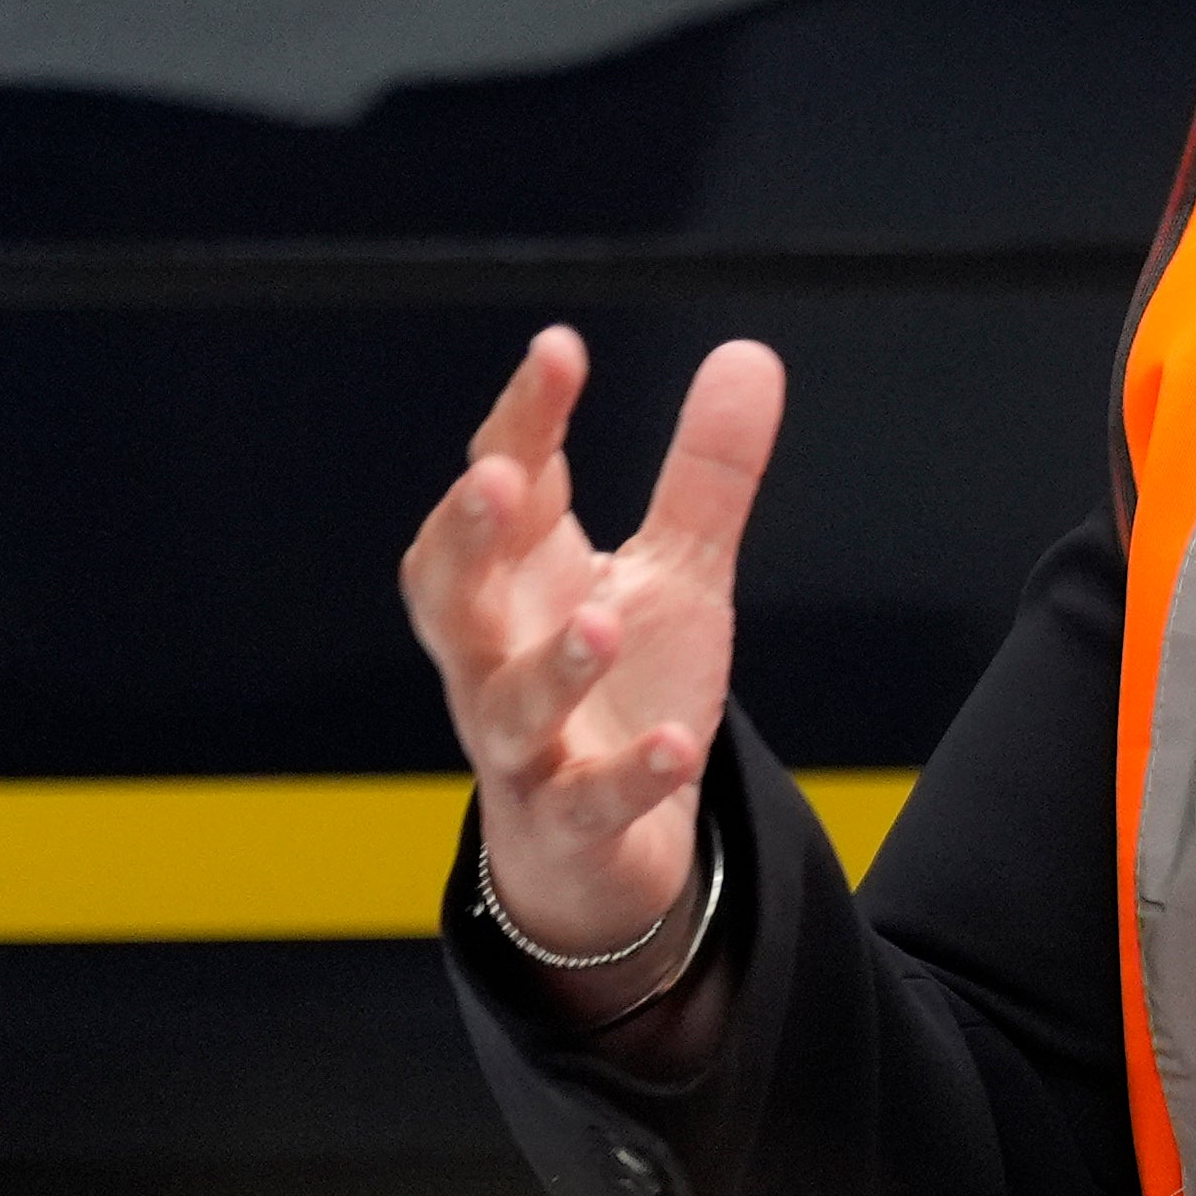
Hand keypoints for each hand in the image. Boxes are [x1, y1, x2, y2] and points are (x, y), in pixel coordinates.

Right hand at [397, 325, 784, 1010]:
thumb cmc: (622, 688)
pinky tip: (677, 744)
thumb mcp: (677, 573)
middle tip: (497, 476)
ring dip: (549, 663)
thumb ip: (705, 474)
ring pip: (506, 703)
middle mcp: (499, 656)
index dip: (522, 421)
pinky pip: (585, 802)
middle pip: (449, 591)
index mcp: (520, 580)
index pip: (505, 488)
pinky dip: (628, 776)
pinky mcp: (567, 822)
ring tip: (600, 620)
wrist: (604, 844)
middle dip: (463, 535)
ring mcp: (524, 745)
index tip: (558, 351)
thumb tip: (746, 352)